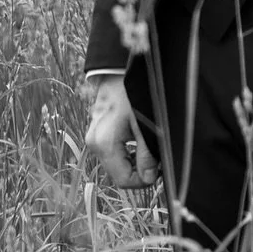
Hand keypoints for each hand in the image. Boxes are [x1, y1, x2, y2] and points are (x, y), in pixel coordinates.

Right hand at [85, 76, 159, 190]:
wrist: (118, 70)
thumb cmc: (133, 93)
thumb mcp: (145, 124)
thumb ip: (147, 153)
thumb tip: (149, 178)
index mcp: (104, 144)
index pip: (123, 180)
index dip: (143, 180)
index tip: (159, 168)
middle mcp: (94, 144)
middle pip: (119, 173)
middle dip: (139, 170)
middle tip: (157, 157)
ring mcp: (93, 138)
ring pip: (116, 163)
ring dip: (134, 161)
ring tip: (150, 147)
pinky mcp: (97, 132)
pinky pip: (112, 152)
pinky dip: (127, 152)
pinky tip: (139, 140)